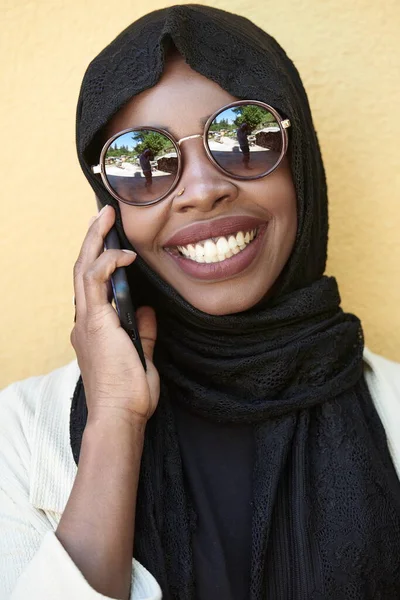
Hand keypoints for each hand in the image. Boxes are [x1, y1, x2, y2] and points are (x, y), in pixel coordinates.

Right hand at [71, 205, 159, 424]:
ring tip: (105, 216)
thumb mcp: (141, 356)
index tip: (112, 241)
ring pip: (84, 269)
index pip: (93, 286)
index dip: (99, 260)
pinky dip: (107, 263)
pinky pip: (95, 282)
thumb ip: (143, 332)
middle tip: (103, 215)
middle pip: (83, 270)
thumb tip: (147, 310)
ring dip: (94, 240)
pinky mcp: (95, 322)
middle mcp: (85, 321)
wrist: (121, 417)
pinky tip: (123, 252)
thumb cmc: (129, 395)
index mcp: (94, 328)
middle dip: (92, 240)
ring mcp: (86, 321)